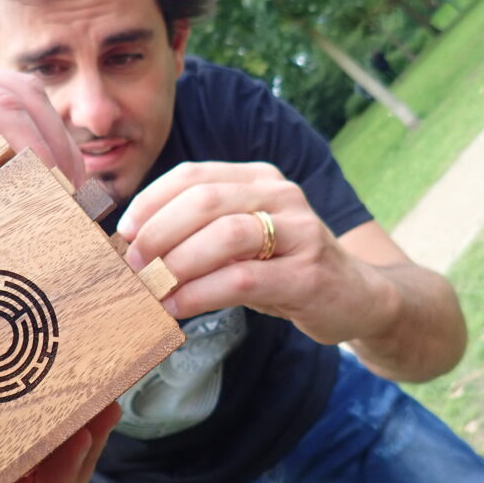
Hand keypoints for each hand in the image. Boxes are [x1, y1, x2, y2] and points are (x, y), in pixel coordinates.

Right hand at [0, 43, 84, 254]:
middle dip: (67, 169)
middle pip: (34, 127)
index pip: (16, 158)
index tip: (66, 232)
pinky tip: (42, 174)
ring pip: (27, 105)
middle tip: (85, 219)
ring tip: (72, 200)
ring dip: (57, 150)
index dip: (47, 190)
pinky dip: (25, 135)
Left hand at [116, 162, 394, 344]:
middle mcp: (282, 195)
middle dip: (159, 232)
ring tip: (152, 287)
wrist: (358, 298)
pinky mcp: (309, 273)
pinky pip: (243, 278)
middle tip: (134, 263)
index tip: (126, 231)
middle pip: (204, 200)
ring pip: (224, 237)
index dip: (152, 201)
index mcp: (259, 179)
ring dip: (177, 264)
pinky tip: (177, 307)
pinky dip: (200, 293)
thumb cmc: (284, 269)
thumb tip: (134, 246)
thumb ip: (200, 233)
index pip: (193, 175)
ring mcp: (300, 231)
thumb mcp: (244, 241)